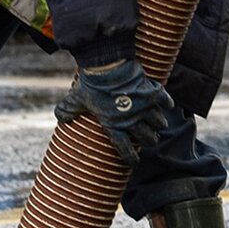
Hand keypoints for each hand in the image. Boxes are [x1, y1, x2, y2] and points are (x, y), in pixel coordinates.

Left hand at [54, 58, 173, 165]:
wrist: (105, 65)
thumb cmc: (90, 85)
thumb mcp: (76, 99)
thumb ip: (68, 110)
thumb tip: (60, 118)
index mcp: (113, 125)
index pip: (123, 148)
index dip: (129, 157)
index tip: (134, 162)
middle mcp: (131, 120)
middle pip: (146, 137)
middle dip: (149, 140)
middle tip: (150, 139)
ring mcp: (144, 107)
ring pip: (158, 122)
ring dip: (159, 124)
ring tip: (159, 124)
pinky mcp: (152, 92)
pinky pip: (165, 101)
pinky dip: (167, 103)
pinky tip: (168, 105)